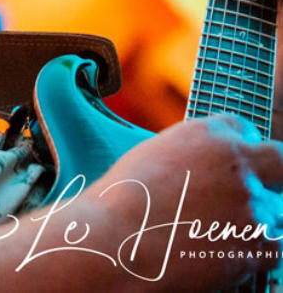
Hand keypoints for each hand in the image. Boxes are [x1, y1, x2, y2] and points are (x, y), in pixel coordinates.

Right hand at [86, 115, 282, 289]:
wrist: (116, 240)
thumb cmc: (119, 202)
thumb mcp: (148, 159)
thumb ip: (186, 159)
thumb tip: (200, 174)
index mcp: (204, 134)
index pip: (240, 127)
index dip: (237, 146)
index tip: (231, 163)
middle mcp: (235, 163)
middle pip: (278, 159)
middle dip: (272, 174)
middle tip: (250, 193)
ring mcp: (252, 204)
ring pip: (274, 213)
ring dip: (253, 222)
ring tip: (210, 236)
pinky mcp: (257, 245)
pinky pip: (270, 250)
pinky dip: (249, 256)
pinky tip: (215, 256)